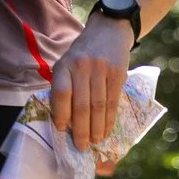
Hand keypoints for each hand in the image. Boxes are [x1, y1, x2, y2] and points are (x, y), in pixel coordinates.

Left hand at [50, 14, 135, 153]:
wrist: (109, 31)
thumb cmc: (83, 53)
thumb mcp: (67, 63)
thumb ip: (64, 86)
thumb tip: (64, 121)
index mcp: (65, 65)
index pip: (61, 94)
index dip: (61, 114)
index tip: (61, 130)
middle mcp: (82, 66)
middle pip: (81, 104)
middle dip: (80, 130)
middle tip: (80, 147)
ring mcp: (101, 69)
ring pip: (98, 106)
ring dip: (96, 128)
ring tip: (94, 142)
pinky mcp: (117, 73)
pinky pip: (113, 102)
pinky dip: (109, 120)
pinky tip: (106, 131)